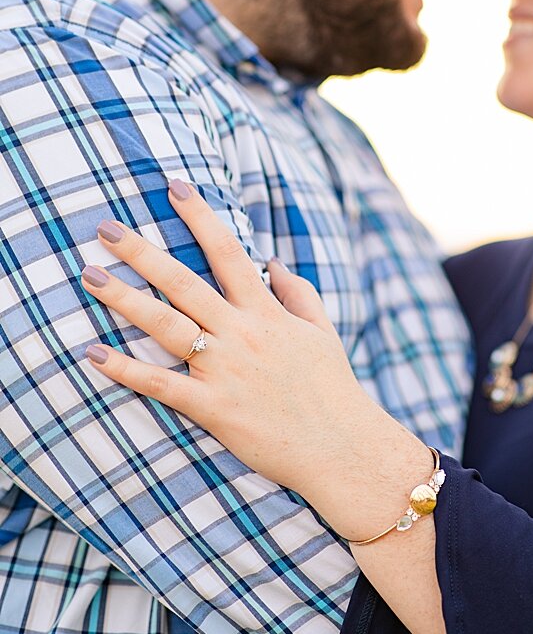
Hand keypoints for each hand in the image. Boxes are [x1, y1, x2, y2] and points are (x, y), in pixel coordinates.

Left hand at [78, 180, 391, 503]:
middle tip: (106, 228)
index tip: (175, 188)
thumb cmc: (332, 389)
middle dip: (144, 252)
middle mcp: (243, 333)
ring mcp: (226, 369)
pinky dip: (125, 370)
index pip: (229, 253)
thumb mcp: (322, 332)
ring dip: (125, 299)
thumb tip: (273, 263)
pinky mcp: (213, 406)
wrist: (341, 445)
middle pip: (185, 282)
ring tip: (90, 276)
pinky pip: (161, 384)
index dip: (201, 218)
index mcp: (268, 313)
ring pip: (166, 325)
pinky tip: (94, 354)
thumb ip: (298, 294)